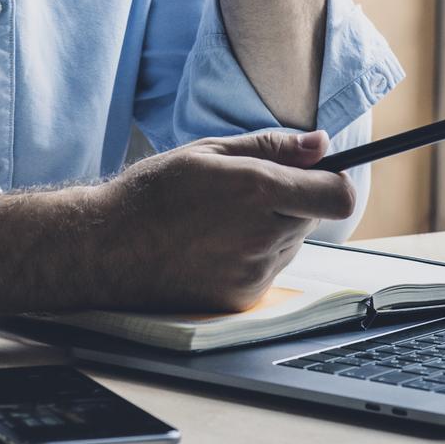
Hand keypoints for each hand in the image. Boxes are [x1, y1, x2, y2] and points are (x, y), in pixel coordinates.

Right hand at [93, 129, 355, 311]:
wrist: (107, 249)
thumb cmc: (153, 193)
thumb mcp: (209, 151)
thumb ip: (272, 147)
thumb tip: (321, 144)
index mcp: (258, 191)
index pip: (338, 195)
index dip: (334, 181)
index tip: (318, 173)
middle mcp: (262, 236)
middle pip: (314, 216)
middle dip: (294, 199)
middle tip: (246, 191)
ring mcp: (253, 273)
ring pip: (291, 243)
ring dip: (273, 228)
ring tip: (220, 220)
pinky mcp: (241, 299)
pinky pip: (269, 270)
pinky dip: (254, 255)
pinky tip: (214, 245)